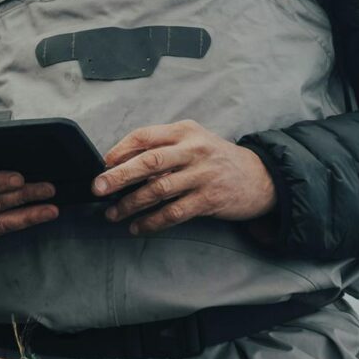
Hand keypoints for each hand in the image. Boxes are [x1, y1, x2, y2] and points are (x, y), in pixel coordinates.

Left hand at [92, 120, 275, 234]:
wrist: (260, 177)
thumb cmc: (216, 159)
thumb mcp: (192, 141)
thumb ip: (162, 148)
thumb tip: (120, 162)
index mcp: (184, 132)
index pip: (145, 136)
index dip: (119, 150)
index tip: (101, 164)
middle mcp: (193, 150)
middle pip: (149, 161)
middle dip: (119, 176)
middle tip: (97, 188)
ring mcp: (202, 175)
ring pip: (158, 190)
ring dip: (130, 204)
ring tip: (113, 214)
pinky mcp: (209, 199)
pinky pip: (174, 213)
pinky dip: (152, 222)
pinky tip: (138, 227)